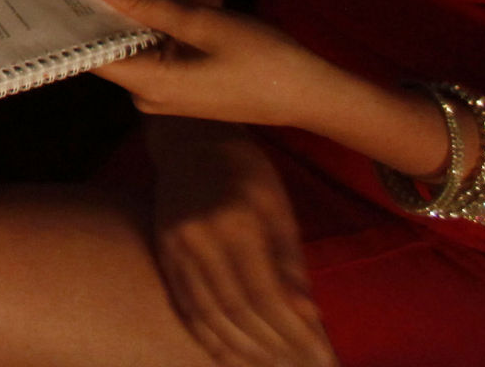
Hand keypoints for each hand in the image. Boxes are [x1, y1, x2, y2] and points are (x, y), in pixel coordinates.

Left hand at [87, 0, 346, 132]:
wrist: (311, 94)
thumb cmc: (261, 57)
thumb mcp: (200, 22)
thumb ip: (143, 3)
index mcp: (148, 85)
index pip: (87, 52)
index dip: (65, 16)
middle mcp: (148, 96)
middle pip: (104, 49)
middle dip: (88, 8)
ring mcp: (163, 95)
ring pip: (126, 49)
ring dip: (115, 15)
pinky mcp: (179, 87)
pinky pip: (146, 54)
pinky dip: (139, 27)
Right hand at [142, 120, 334, 366]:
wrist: (188, 140)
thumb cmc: (245, 171)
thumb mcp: (278, 209)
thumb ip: (290, 265)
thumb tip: (308, 319)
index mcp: (234, 221)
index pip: (267, 296)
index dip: (296, 335)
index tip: (323, 360)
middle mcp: (197, 237)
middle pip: (237, 312)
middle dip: (275, 350)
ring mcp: (172, 246)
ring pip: (208, 316)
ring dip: (242, 352)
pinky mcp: (161, 253)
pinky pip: (184, 306)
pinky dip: (208, 338)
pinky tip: (230, 358)